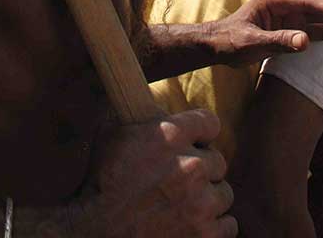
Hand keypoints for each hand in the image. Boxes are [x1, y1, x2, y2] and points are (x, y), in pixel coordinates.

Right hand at [70, 109, 235, 237]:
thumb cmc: (100, 181)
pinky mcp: (204, 235)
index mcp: (171, 135)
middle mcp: (192, 166)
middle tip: (184, 179)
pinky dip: (214, 227)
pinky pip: (228, 226)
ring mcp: (201, 204)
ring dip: (209, 199)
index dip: (202, 133)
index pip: (210, 122)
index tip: (197, 141)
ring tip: (187, 204)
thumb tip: (150, 97)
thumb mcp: (113, 132)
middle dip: (202, 169)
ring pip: (224, 194)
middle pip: (219, 161)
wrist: (94, 232)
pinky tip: (195, 224)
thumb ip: (141, 115)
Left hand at [211, 0, 322, 66]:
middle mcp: (286, 3)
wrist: (218, 46)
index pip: (308, 2)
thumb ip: (278, 42)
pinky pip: (318, 30)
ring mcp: (291, 15)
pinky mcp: (293, 28)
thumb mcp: (251, 43)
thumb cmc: (230, 41)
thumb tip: (306, 42)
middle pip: (321, 4)